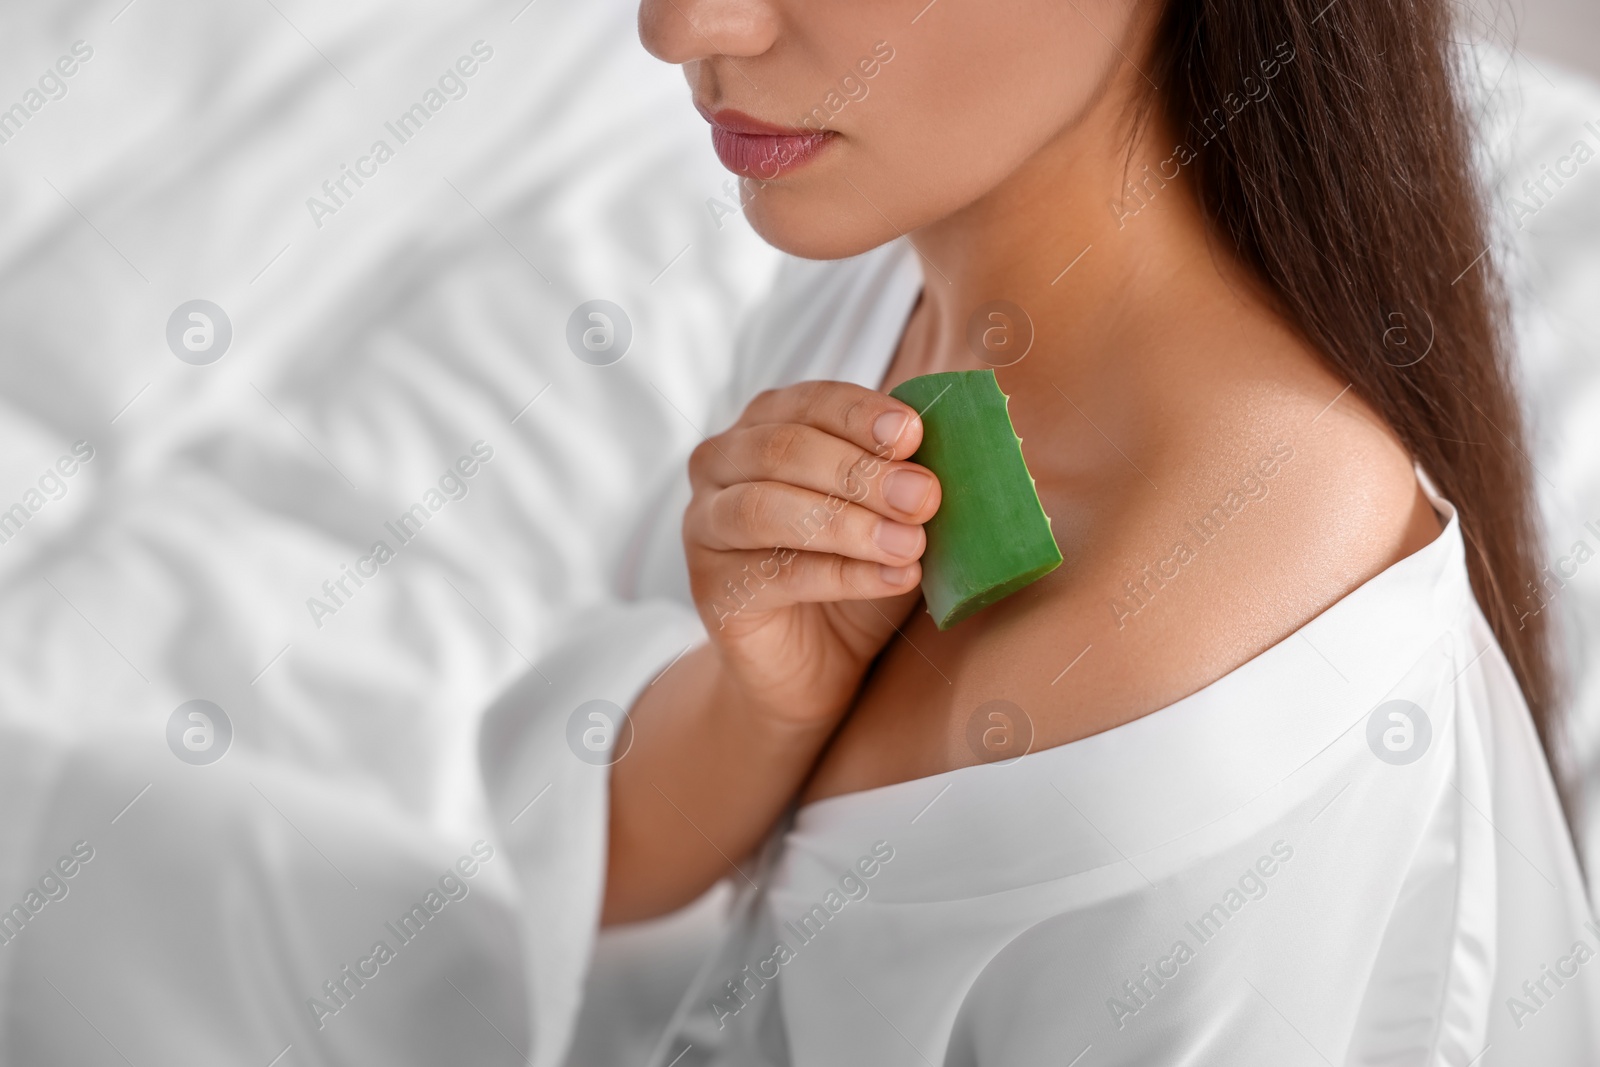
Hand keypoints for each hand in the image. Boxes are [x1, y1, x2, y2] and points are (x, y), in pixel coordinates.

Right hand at [684, 380, 940, 731]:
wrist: (816, 665)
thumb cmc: (854, 571)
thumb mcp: (888, 516)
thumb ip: (905, 479)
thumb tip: (956, 448)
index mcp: (765, 426)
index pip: (807, 402)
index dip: (858, 413)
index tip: (913, 434)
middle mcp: (721, 465)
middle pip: (781, 449)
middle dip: (859, 471)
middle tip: (923, 496)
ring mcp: (705, 526)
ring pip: (765, 507)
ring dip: (847, 523)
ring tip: (911, 544)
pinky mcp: (711, 587)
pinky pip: (775, 573)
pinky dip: (843, 574)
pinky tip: (896, 579)